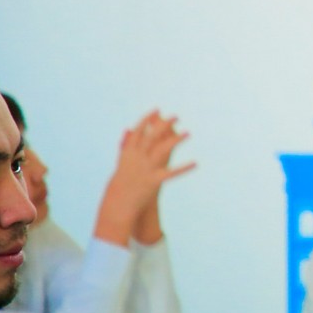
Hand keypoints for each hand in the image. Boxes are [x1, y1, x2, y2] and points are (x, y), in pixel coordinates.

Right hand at [94, 111, 195, 246]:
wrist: (117, 203)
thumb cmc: (120, 182)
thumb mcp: (122, 162)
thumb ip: (126, 145)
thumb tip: (127, 129)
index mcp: (128, 153)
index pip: (138, 132)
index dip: (148, 119)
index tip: (157, 109)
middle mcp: (136, 158)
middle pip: (152, 137)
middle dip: (164, 124)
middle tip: (177, 115)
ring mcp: (145, 169)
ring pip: (162, 150)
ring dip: (176, 140)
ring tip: (189, 132)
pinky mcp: (153, 180)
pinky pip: (171, 173)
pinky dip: (184, 168)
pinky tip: (195, 163)